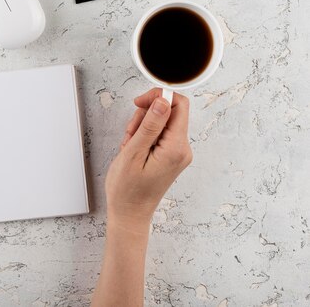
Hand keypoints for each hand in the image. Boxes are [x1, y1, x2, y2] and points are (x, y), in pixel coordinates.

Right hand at [104, 88, 191, 233]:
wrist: (129, 213)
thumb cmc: (128, 190)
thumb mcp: (133, 153)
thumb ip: (150, 125)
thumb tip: (163, 101)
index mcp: (176, 148)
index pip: (178, 105)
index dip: (158, 97)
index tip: (139, 103)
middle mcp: (182, 149)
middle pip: (169, 111)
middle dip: (145, 115)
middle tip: (130, 134)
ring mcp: (177, 153)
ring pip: (161, 122)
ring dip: (142, 127)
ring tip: (129, 146)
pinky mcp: (170, 155)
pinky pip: (159, 134)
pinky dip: (143, 136)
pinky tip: (133, 150)